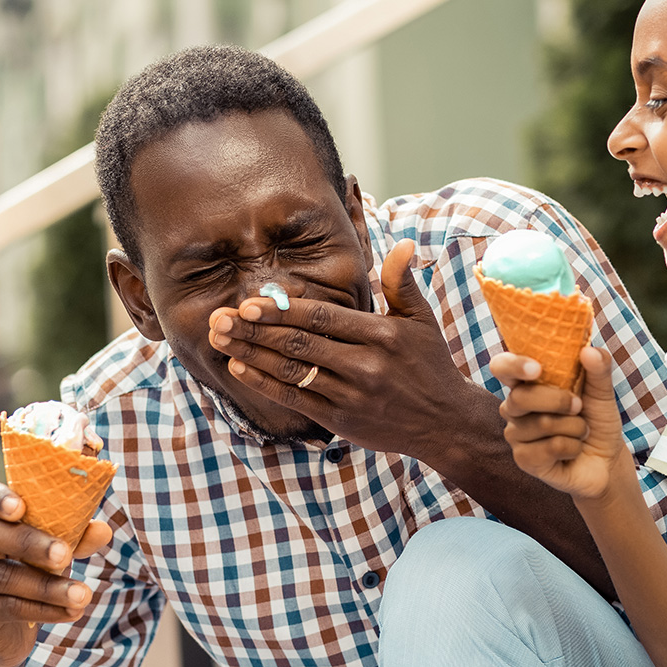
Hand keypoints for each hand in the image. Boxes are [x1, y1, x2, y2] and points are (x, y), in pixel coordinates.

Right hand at [0, 475, 108, 666]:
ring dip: (48, 587)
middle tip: (65, 555)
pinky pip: (8, 607)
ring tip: (83, 595)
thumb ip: (76, 534)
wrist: (8, 624)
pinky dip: (45, 610)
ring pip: (3, 577)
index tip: (20, 507)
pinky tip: (72, 612)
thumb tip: (103, 531)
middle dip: (30, 544)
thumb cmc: (32, 565)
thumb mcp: (54, 544)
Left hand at [208, 240, 487, 458]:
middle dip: (255, 330)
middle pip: (299, 343)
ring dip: (250, 354)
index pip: (322, 318)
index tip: (249, 303)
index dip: (283, 311)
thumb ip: (402, 282)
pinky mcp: (341, 419)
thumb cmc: (430, 364)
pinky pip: (295, 399)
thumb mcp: (421, 320)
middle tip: (220, 318)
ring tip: (221, 339)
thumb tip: (402, 244)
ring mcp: (351, 394)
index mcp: (381, 335)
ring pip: (291, 371)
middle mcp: (364, 365)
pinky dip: (264, 384)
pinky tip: (241, 368)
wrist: (445, 422)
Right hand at [491, 345, 629, 499]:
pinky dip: (573, 447)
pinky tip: (574, 450)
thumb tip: (589, 350)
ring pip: (543, 424)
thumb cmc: (596, 420)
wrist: (607, 458)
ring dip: (575, 427)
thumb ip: (598, 368)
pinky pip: (551, 447)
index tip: (537, 368)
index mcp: (526, 383)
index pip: (502, 367)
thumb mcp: (602, 391)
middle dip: (559, 401)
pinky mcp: (524, 460)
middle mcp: (514, 407)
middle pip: (520, 398)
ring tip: (580, 431)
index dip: (513, 365)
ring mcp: (516, 435)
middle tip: (578, 406)